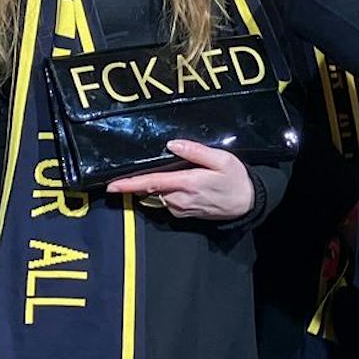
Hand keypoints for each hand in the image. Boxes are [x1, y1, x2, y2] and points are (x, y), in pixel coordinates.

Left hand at [106, 138, 256, 220]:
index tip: (111, 186)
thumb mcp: (222, 159)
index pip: (151, 183)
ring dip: (152, 186)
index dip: (129, 184)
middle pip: (150, 189)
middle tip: (127, 173)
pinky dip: (163, 191)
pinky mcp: (184, 213)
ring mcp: (181, 208)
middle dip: (137, 182)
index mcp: (187, 184)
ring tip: (161, 173)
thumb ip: (196, 152)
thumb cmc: (236, 179)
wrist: (248, 204)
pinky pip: (166, 201)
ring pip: (157, 195)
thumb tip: (172, 145)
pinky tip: (174, 183)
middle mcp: (180, 199)